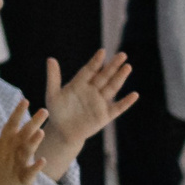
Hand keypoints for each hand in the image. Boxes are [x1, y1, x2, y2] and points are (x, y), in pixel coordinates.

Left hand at [38, 51, 137, 173]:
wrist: (63, 132)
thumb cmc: (57, 112)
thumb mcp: (53, 94)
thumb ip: (53, 77)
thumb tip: (50, 58)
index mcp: (80, 83)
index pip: (90, 70)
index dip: (96, 61)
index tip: (102, 52)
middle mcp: (92, 90)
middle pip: (104, 76)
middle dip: (113, 65)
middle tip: (122, 54)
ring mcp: (99, 102)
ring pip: (112, 88)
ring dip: (120, 78)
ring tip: (128, 67)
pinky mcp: (105, 115)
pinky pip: (117, 108)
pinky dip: (126, 102)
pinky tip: (134, 95)